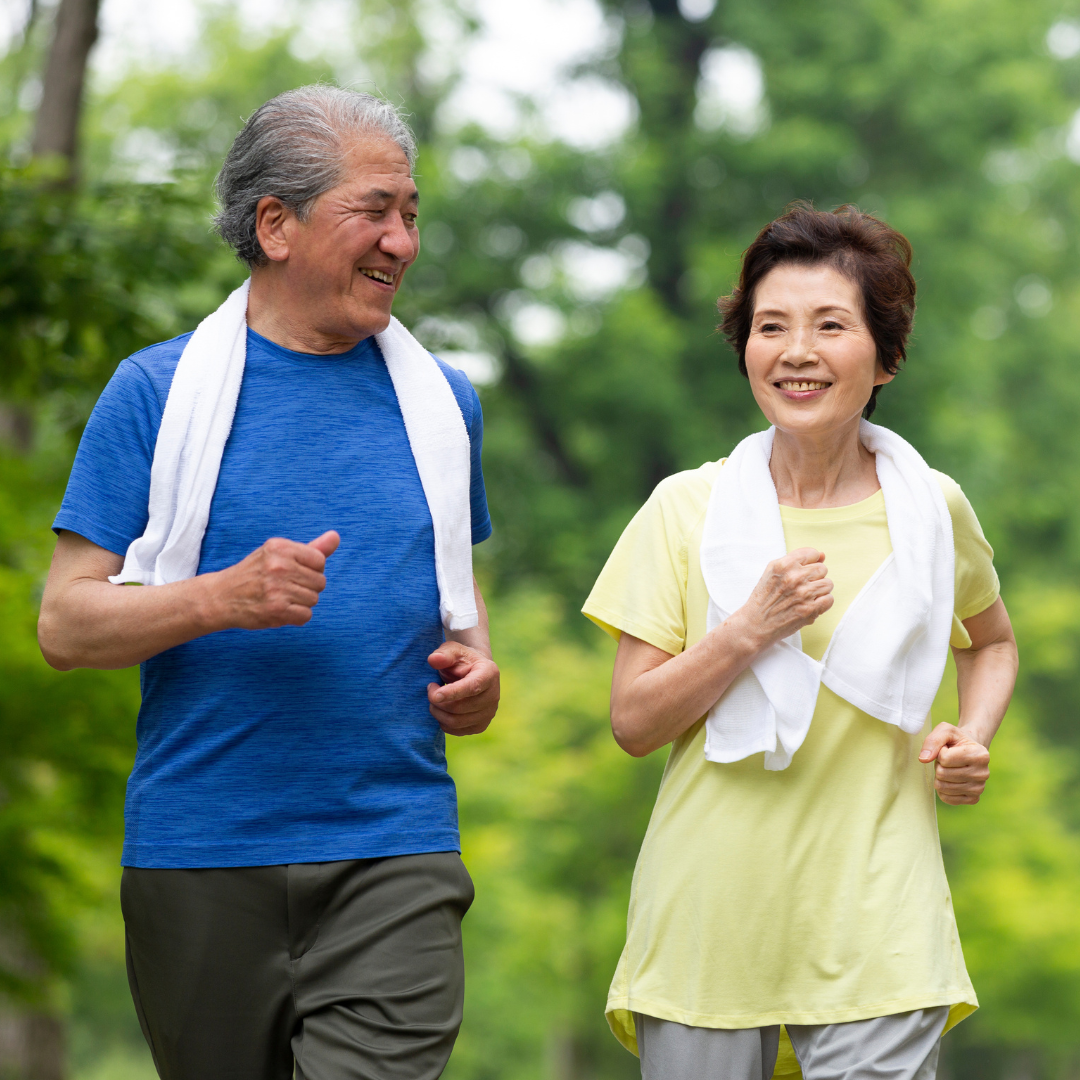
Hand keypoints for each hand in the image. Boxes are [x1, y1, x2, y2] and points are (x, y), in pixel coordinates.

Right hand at [207, 530, 339, 629]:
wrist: (221, 597)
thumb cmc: (255, 573)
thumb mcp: (278, 554)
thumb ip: (311, 548)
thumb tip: (336, 537)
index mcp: (280, 547)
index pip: (320, 561)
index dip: (311, 570)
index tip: (293, 572)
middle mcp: (279, 566)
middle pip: (320, 582)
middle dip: (306, 587)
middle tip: (284, 587)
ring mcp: (277, 588)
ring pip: (314, 599)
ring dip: (300, 603)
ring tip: (280, 598)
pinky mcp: (276, 610)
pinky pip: (306, 615)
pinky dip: (295, 616)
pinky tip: (280, 610)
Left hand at [427, 641, 499, 735]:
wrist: (473, 672)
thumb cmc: (461, 660)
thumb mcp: (452, 650)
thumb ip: (443, 654)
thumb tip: (433, 660)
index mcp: (489, 673)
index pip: (472, 687)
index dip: (452, 693)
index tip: (434, 695)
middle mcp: (494, 695)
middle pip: (460, 708)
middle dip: (438, 702)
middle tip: (430, 689)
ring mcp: (489, 713)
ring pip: (457, 722)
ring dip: (438, 713)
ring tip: (434, 699)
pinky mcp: (481, 725)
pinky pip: (457, 731)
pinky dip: (444, 722)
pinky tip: (442, 709)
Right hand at [730, 547, 833, 651]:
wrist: (755, 625)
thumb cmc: (764, 599)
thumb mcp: (772, 572)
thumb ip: (796, 561)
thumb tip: (822, 555)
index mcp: (784, 565)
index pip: (812, 553)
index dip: (810, 562)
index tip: (804, 570)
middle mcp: (794, 577)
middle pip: (822, 568)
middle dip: (814, 577)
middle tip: (802, 586)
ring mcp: (803, 593)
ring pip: (828, 584)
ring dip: (819, 590)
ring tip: (806, 596)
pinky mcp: (810, 609)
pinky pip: (829, 599)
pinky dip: (822, 603)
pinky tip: (810, 605)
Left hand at [919, 723, 990, 803]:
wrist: (969, 750)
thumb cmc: (956, 740)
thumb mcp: (945, 730)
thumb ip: (933, 740)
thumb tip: (923, 759)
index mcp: (981, 754)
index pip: (945, 758)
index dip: (940, 752)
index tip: (948, 749)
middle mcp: (984, 773)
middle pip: (942, 774)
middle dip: (939, 765)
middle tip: (948, 760)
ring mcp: (979, 788)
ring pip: (943, 787)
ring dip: (940, 776)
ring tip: (950, 768)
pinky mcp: (973, 799)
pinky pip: (947, 798)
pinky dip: (943, 789)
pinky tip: (951, 780)